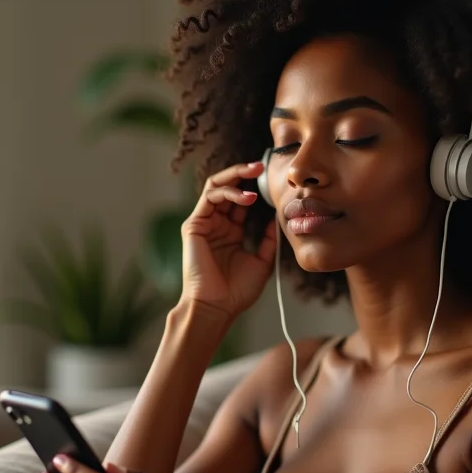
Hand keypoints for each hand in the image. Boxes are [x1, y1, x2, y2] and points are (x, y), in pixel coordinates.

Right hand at [180, 161, 276, 319]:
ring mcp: (204, 223)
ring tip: (254, 173)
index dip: (255, 188)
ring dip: (235, 176)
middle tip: (261, 165)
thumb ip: (268, 239)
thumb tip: (277, 218)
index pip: (241, 201)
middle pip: (227, 188)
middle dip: (243, 173)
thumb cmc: (237, 291)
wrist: (218, 307)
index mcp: (231, 232)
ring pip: (215, 186)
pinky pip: (209, 198)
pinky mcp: (194, 225)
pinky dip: (227, 192)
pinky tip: (246, 198)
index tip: (273, 180)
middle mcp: (217, 225)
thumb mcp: (262, 261)